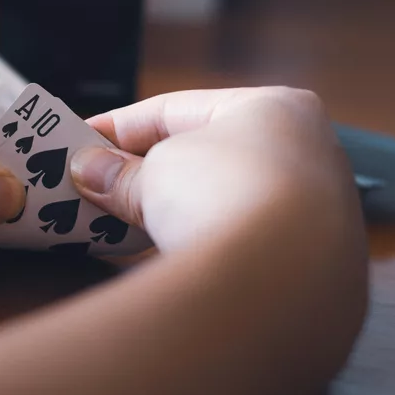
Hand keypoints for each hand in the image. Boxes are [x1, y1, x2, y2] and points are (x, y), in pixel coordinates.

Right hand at [72, 87, 360, 251]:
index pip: (177, 109)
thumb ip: (120, 172)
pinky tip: (159, 251)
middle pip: (201, 156)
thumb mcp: (155, 172)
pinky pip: (235, 242)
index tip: (79, 141)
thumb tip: (90, 170)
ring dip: (167, 209)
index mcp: (275, 108)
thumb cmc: (222, 195)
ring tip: (116, 220)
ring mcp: (314, 215)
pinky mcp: (306, 268)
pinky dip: (195, 241)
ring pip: (219, 202)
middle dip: (142, 171)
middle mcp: (306, 156)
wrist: (278, 286)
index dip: (118, 126)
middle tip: (93, 183)